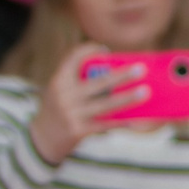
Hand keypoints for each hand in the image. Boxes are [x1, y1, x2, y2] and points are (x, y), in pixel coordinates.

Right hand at [31, 44, 147, 165]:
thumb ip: (80, 82)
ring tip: (146, 92)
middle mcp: (64, 95)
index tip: (105, 49)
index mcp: (59, 81)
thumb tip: (116, 74)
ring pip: (105, 104)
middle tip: (141, 69)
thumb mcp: (60, 91)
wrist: (42, 138)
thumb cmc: (59, 109)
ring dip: (127, 98)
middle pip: (98, 82)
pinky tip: (137, 119)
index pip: (72, 59)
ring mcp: (71, 113)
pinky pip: (105, 124)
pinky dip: (122, 121)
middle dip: (121, 75)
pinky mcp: (79, 130)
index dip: (88, 51)